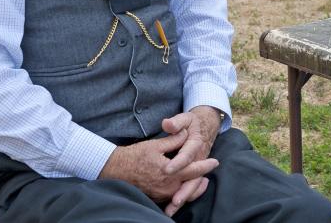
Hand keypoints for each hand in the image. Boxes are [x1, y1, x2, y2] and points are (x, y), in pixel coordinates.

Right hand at [98, 120, 218, 206]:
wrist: (115, 170)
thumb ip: (173, 140)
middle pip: (191, 185)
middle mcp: (167, 187)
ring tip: (201, 180)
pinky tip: (183, 186)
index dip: (205, 166)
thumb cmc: (135, 156)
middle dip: (202, 178)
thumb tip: (186, 133)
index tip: (215, 161)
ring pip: (183, 192)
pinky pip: (173, 196)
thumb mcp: (155, 145)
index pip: (193, 170)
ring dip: (193, 186)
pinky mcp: (156, 198)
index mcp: (169, 173)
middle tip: (210, 170)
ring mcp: (161, 195)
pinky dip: (181, 191)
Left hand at [161, 107, 221, 215]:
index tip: (167, 169)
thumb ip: (177, 122)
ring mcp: (199, 167)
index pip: (187, 155)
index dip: (178, 163)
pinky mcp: (196, 173)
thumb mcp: (185, 118)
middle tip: (174, 200)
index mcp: (196, 143)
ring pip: (193, 184)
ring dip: (184, 196)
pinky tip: (174, 206)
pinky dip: (185, 196)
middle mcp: (199, 158)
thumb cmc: (192, 123)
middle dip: (184, 189)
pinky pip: (191, 186)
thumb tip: (167, 124)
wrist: (206, 126)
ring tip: (172, 207)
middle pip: (193, 176)